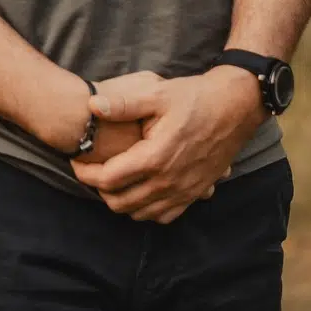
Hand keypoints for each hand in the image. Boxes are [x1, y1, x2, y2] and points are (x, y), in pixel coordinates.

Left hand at [70, 68, 263, 223]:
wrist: (234, 108)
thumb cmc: (195, 98)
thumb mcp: (157, 94)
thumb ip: (124, 103)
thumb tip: (92, 105)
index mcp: (155, 158)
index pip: (108, 179)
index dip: (85, 173)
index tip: (76, 160)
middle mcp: (169, 182)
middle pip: (120, 202)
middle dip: (99, 189)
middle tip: (91, 169)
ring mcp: (184, 192)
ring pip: (140, 213)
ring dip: (121, 201)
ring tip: (111, 178)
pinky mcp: (195, 194)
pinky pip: (164, 216)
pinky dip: (146, 210)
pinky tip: (139, 190)